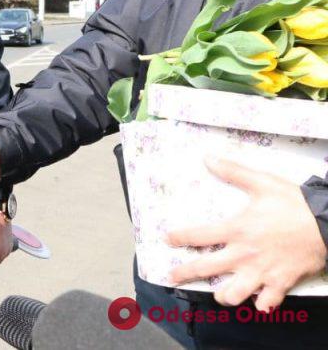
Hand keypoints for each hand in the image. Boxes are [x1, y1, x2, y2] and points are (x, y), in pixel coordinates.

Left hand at [167, 156, 327, 311]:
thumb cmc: (295, 203)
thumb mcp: (262, 182)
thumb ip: (233, 172)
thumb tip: (208, 159)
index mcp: (237, 229)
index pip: (198, 236)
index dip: (179, 238)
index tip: (168, 239)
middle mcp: (244, 254)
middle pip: (206, 268)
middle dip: (185, 273)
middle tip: (172, 276)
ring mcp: (262, 272)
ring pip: (233, 294)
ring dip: (223, 295)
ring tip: (218, 292)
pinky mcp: (281, 283)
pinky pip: (266, 303)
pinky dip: (260, 304)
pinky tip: (255, 300)